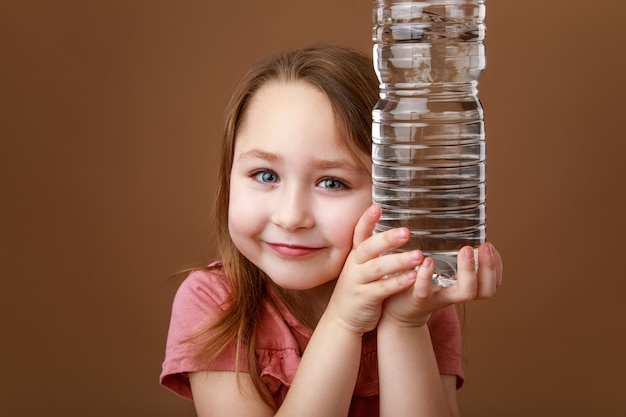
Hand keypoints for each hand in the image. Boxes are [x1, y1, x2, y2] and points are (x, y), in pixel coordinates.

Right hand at [324, 204, 425, 333]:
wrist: (342, 318)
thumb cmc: (358, 288)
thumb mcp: (360, 266)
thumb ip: (372, 250)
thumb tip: (391, 229)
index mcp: (355, 255)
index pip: (359, 233)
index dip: (367, 220)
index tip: (377, 206)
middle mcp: (354, 266)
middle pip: (369, 248)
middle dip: (387, 239)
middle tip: (407, 232)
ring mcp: (358, 282)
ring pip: (377, 268)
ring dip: (398, 261)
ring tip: (418, 255)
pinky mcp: (364, 298)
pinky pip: (382, 289)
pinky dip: (397, 282)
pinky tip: (413, 277)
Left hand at [382, 243, 502, 327]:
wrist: (396, 307)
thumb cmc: (418, 283)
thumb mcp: (437, 270)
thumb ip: (448, 255)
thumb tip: (459, 224)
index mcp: (461, 287)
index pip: (490, 284)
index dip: (496, 268)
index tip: (490, 247)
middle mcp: (454, 295)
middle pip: (484, 290)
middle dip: (488, 267)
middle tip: (484, 246)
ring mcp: (437, 298)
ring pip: (464, 293)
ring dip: (468, 271)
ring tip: (466, 250)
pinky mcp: (416, 298)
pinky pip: (425, 291)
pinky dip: (427, 276)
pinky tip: (428, 260)